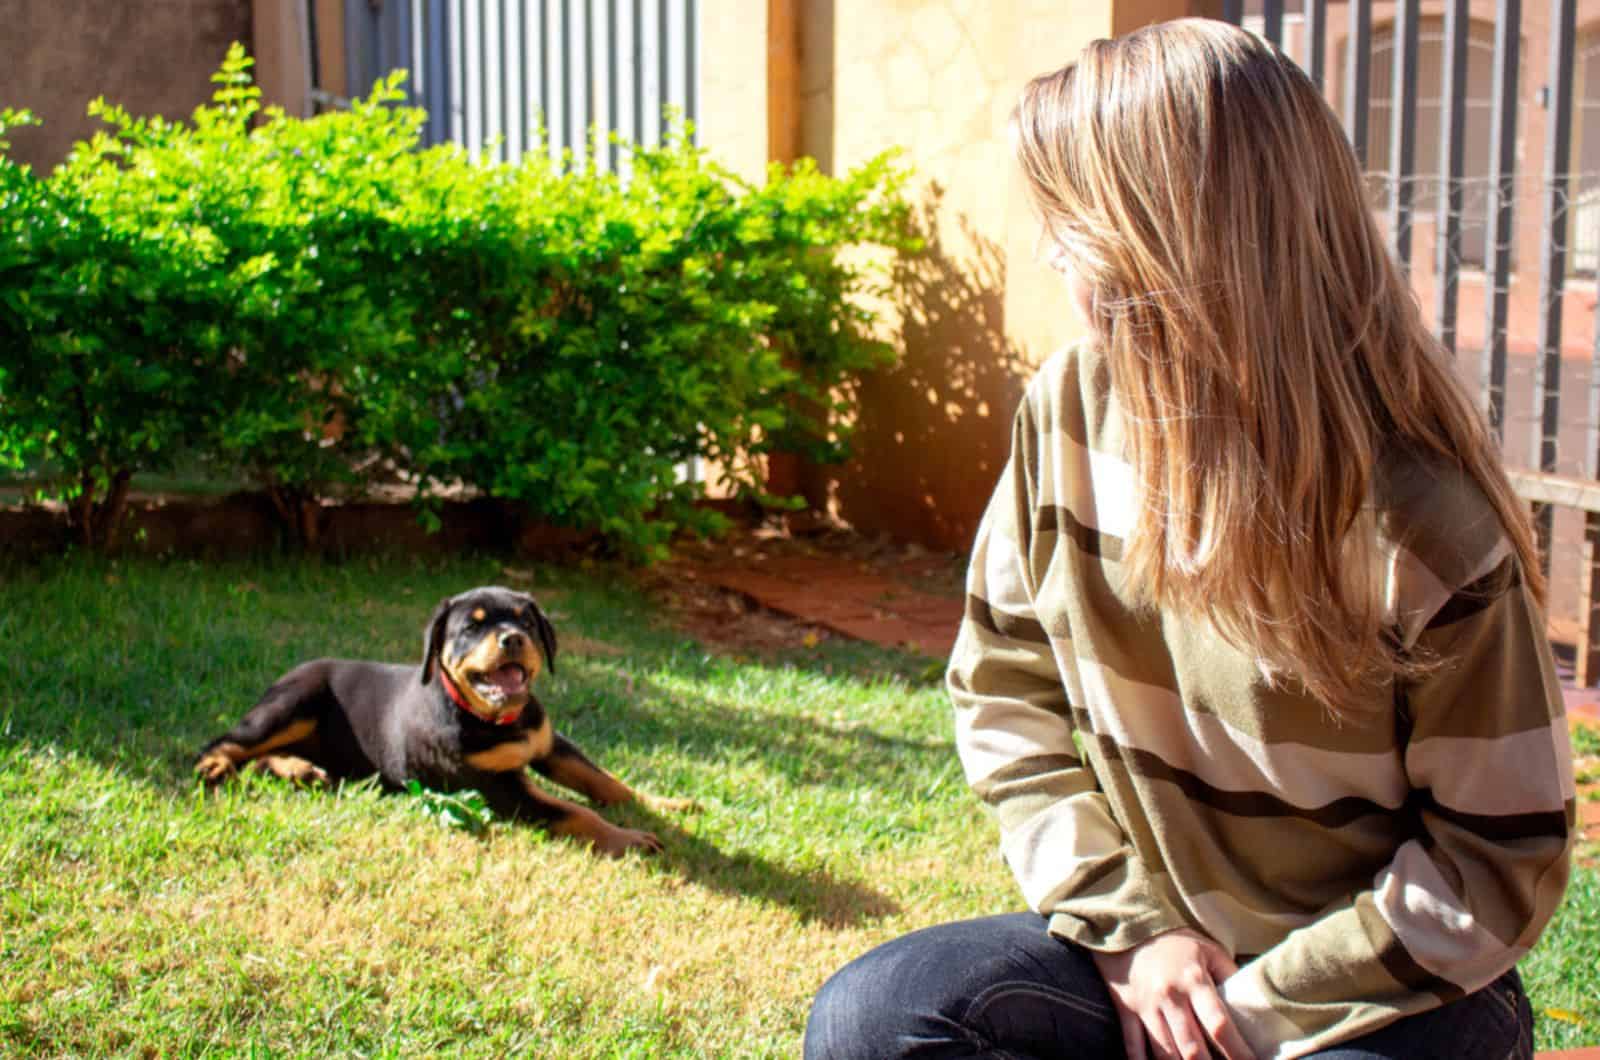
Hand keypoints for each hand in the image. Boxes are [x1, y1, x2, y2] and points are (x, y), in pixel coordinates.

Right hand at [1091, 928, 1255, 1059]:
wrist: (1128, 926)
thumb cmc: (1175, 942)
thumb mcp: (1209, 950)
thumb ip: (1231, 977)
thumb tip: (1255, 1004)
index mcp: (1194, 980)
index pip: (1219, 1024)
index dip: (1237, 1051)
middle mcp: (1170, 997)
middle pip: (1191, 1048)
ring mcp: (1146, 1006)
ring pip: (1164, 1052)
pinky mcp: (1127, 1010)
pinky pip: (1133, 1046)